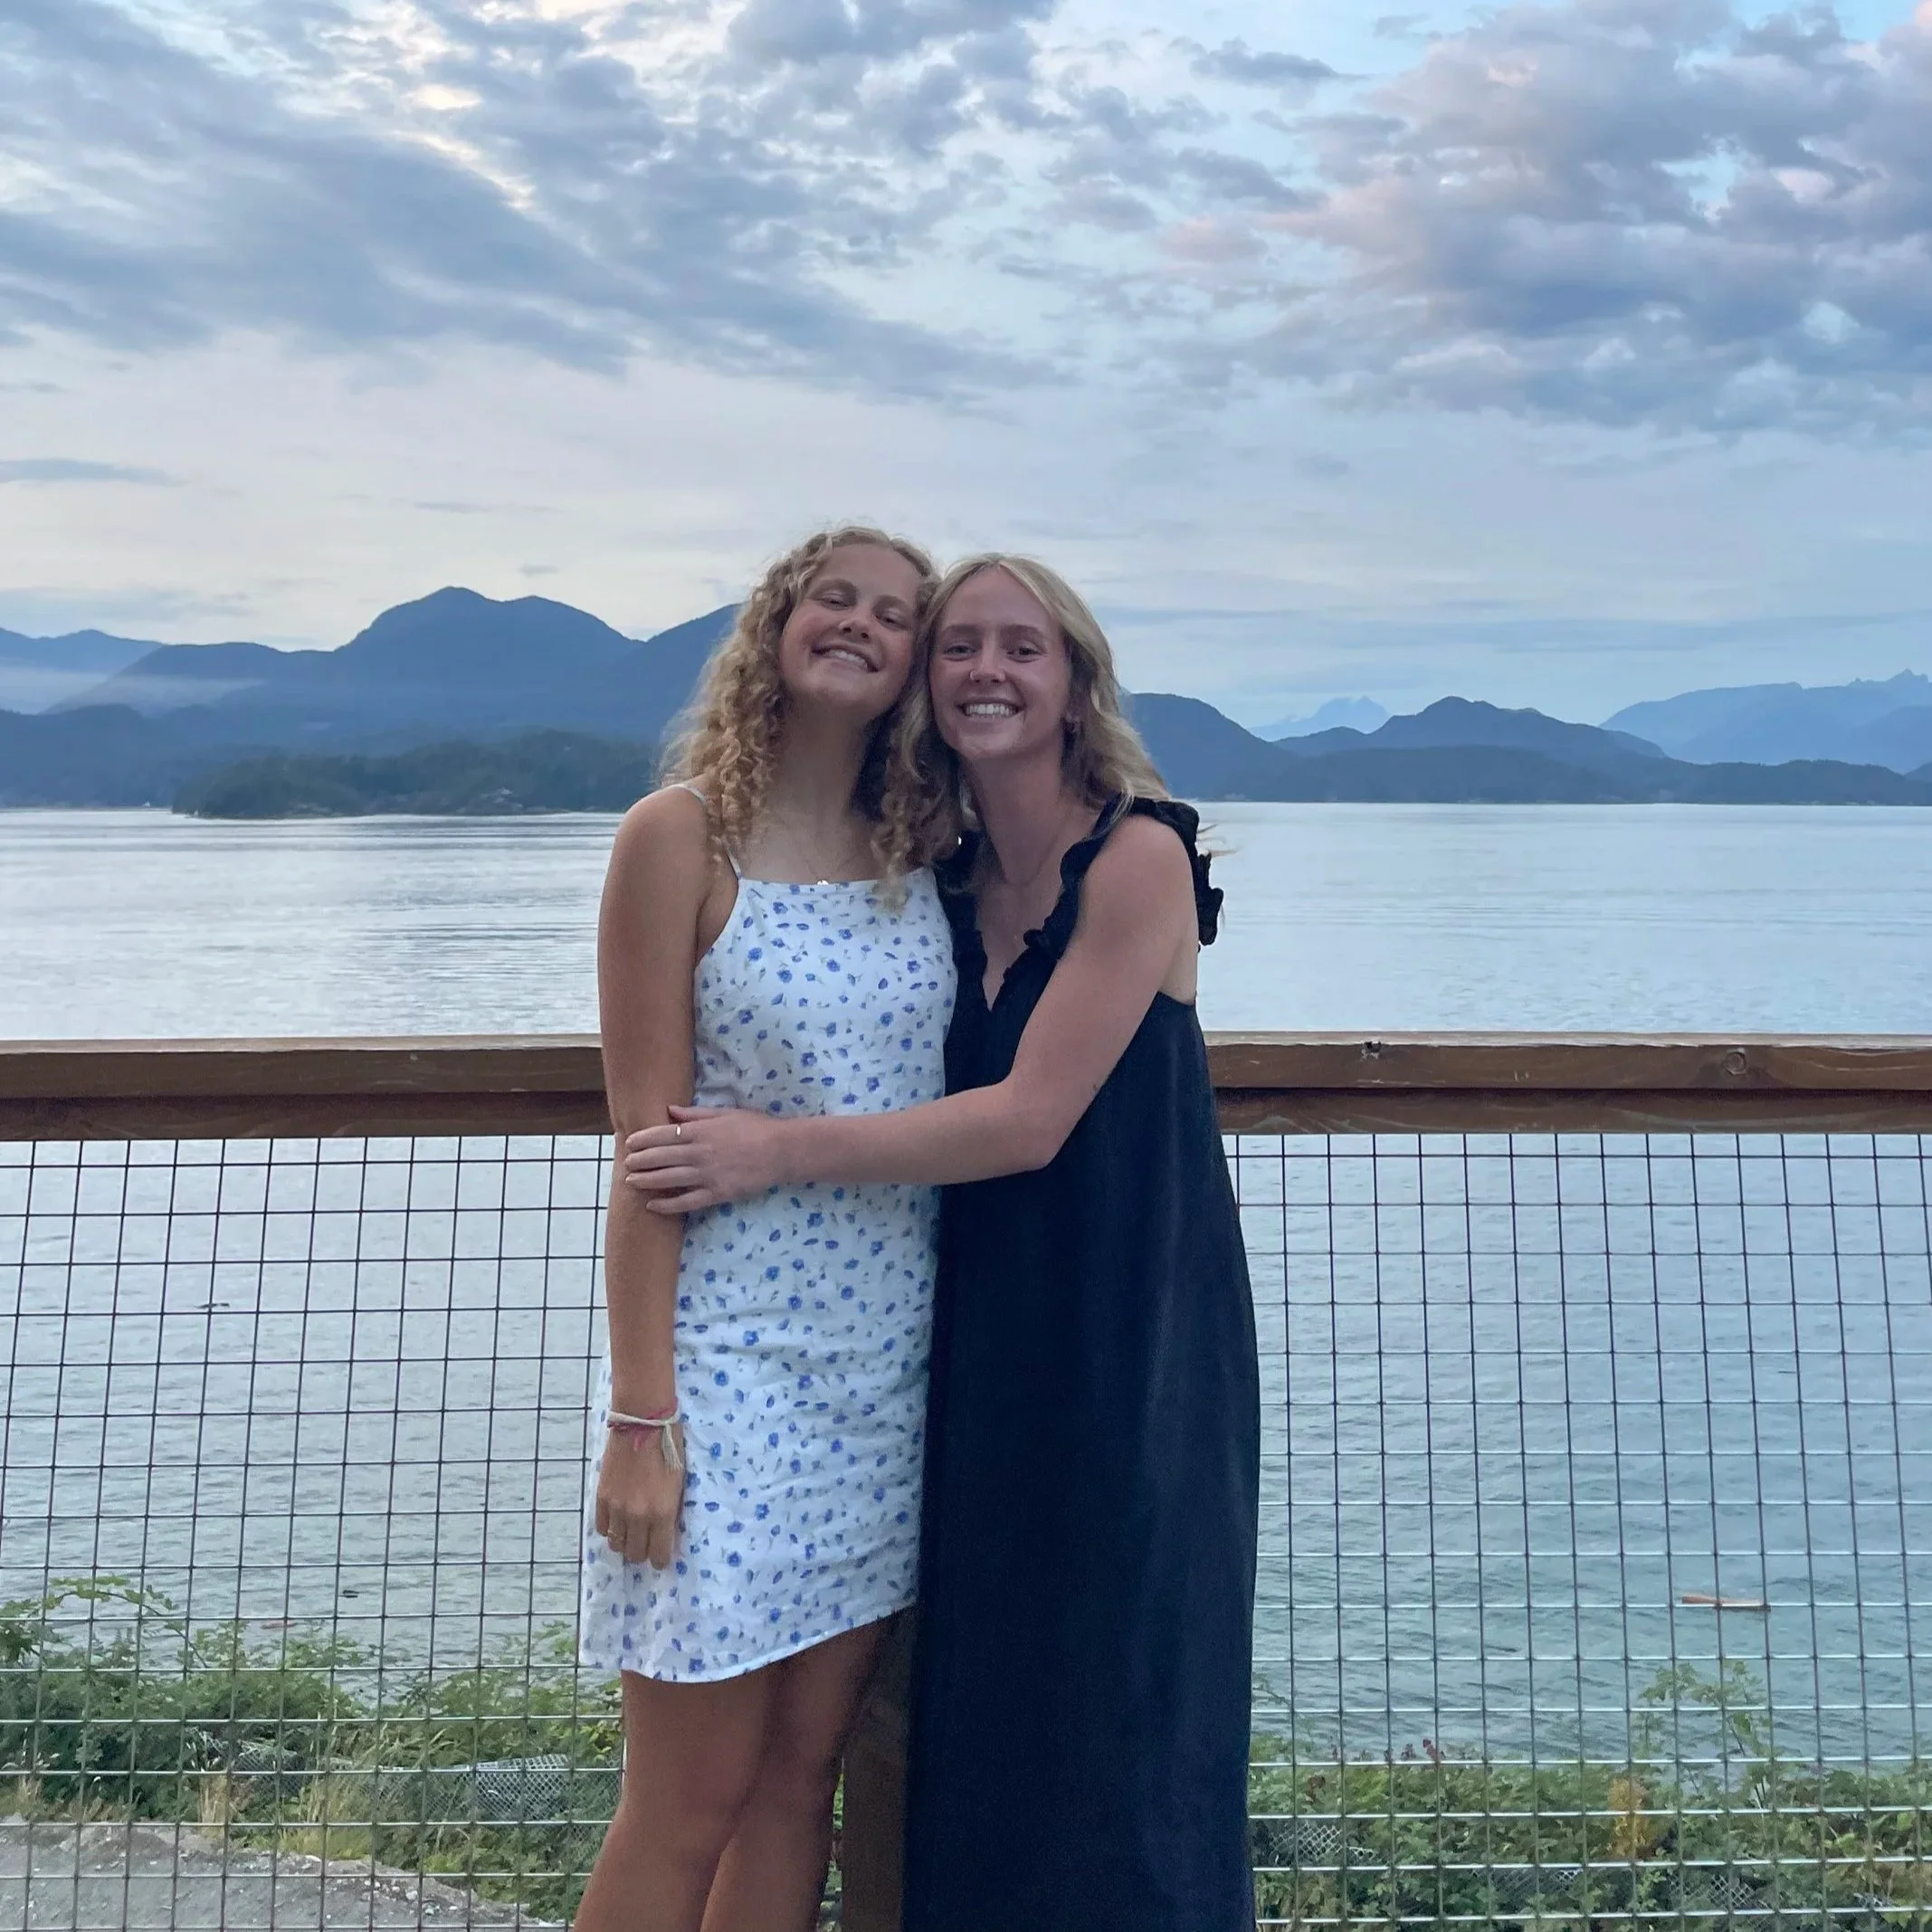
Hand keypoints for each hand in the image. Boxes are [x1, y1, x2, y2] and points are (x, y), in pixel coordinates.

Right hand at [594, 1423, 685, 1568]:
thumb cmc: (670, 1447)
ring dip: (625, 1541)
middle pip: (635, 1554)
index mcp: (662, 1512)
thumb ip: (671, 1510)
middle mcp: (638, 1516)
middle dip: (642, 1552)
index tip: (661, 1555)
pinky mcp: (602, 1496)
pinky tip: (617, 1520)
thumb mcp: (679, 1482)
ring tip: (631, 1531)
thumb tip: (666, 1530)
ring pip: (616, 1544)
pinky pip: (602, 1527)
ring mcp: (617, 1507)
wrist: (643, 1422)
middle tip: (646, 1542)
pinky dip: (610, 1528)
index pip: (658, 1555)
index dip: (660, 1559)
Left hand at [623, 1105, 790, 1212]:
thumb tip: (670, 1111)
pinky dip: (667, 1204)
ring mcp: (707, 1175)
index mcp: (701, 1131)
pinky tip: (653, 1205)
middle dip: (639, 1160)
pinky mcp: (717, 1194)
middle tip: (626, 1162)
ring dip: (646, 1180)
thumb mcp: (725, 1113)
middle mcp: (700, 1153)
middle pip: (661, 1157)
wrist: (782, 1151)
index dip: (643, 1140)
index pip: (662, 1135)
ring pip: (668, 1179)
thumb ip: (695, 1114)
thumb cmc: (755, 1127)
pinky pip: (686, 1202)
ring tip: (631, 1181)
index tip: (630, 1143)